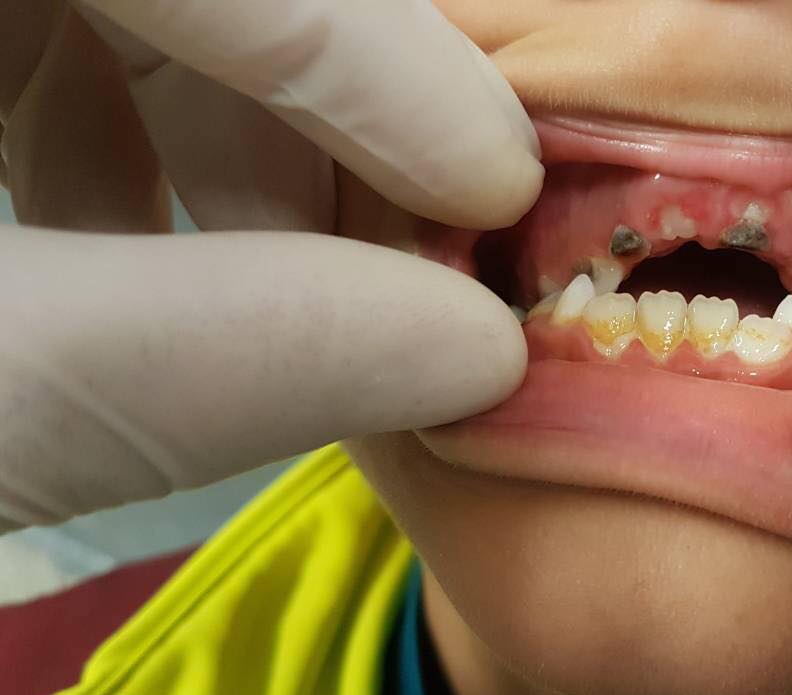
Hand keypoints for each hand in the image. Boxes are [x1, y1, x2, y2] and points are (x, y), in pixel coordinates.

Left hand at [0, 0, 543, 531]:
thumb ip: (218, 354)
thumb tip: (477, 348)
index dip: (375, 56)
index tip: (496, 189)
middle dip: (333, 111)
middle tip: (424, 250)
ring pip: (167, 15)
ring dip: (262, 142)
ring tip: (318, 286)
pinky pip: (86, 55)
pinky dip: (166, 153)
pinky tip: (191, 269)